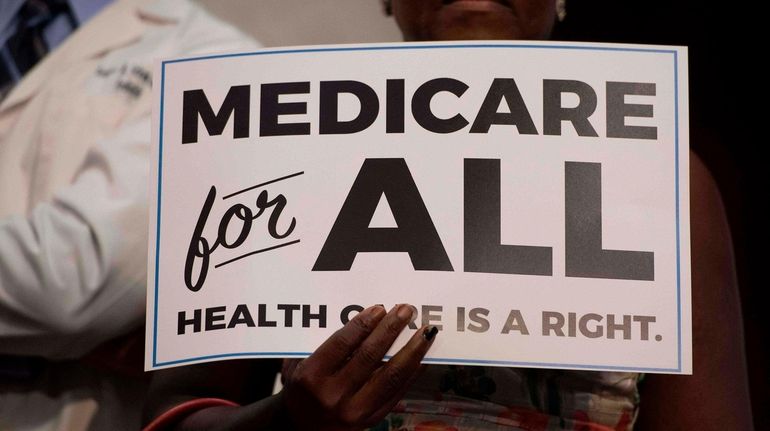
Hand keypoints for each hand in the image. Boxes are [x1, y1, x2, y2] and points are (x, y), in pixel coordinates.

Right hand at [278, 304, 437, 430]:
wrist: (301, 426)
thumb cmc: (301, 386)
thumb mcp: (298, 363)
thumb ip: (322, 341)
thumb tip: (361, 316)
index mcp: (311, 377)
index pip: (342, 344)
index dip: (363, 324)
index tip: (379, 308)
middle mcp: (333, 395)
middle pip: (370, 356)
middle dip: (391, 329)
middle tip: (406, 310)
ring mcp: (354, 410)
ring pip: (390, 376)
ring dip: (411, 350)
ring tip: (424, 331)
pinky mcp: (371, 419)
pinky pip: (397, 392)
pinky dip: (413, 372)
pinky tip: (422, 356)